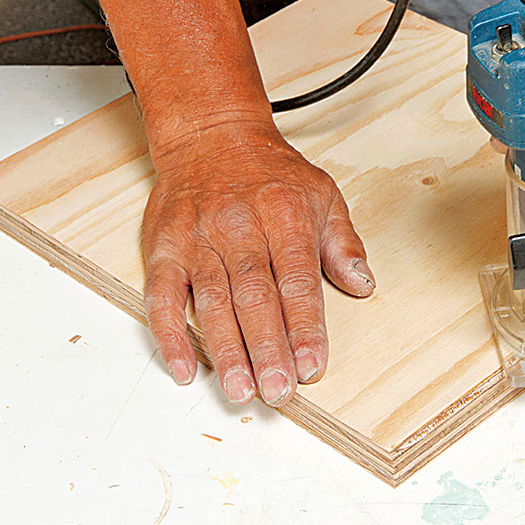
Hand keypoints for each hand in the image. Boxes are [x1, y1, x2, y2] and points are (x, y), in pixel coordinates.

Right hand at [141, 118, 374, 405]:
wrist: (211, 133)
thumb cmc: (268, 171)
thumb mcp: (323, 193)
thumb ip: (342, 243)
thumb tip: (362, 283)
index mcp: (284, 215)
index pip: (297, 280)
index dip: (304, 326)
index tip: (312, 365)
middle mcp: (239, 227)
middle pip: (254, 296)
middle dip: (267, 348)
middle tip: (277, 391)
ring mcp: (197, 239)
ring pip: (211, 301)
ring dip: (225, 349)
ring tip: (240, 389)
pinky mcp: (164, 248)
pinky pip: (161, 295)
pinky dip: (169, 333)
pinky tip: (183, 366)